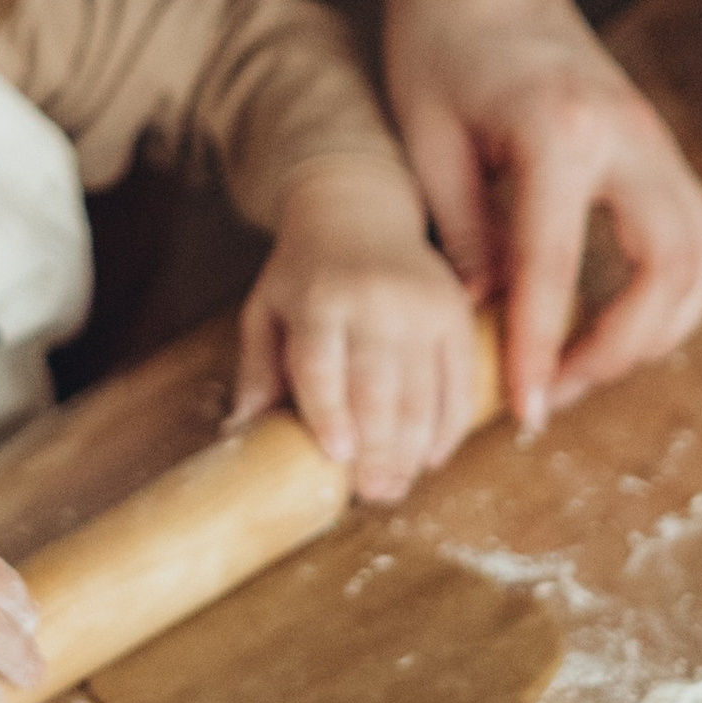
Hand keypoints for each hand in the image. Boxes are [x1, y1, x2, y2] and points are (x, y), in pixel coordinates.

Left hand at [228, 157, 493, 504]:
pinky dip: (450, 425)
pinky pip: (461, 379)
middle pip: (380, 385)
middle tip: (373, 493)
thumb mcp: (266, 308)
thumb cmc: (304, 273)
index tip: (337, 457)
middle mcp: (374, 299)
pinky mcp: (456, 312)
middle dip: (379, 448)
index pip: (323, 364)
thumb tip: (240, 430)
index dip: (331, 413)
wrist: (359, 209)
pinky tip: (432, 456)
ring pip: (423, 390)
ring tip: (396, 486)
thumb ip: (258, 368)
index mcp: (319, 298)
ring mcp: (422, 305)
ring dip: (412, 448)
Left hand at [381, 0, 701, 435]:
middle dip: (623, 348)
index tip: (524, 408)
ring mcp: (657, 138)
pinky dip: (673, 292)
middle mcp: (627, 134)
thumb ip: (462, 232)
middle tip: (560, 389)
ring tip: (587, 364)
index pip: (558, 267)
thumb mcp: (425, 139)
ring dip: (660, 328)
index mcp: (559, 130)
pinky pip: (698, 236)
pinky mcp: (662, 147)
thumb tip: (482, 318)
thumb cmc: (440, 41)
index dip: (542, 348)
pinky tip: (618, 320)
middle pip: (669, 270)